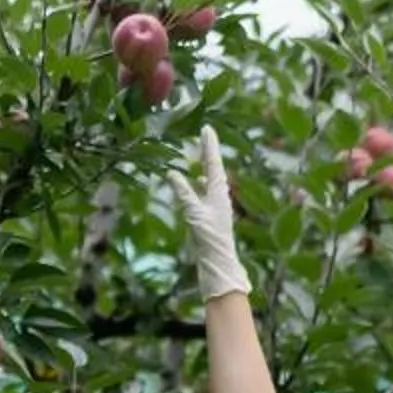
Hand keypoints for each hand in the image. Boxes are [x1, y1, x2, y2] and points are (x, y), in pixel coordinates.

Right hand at [163, 127, 251, 300]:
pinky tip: (195, 187)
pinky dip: (198, 185)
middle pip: (214, 169)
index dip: (209, 146)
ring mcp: (216, 207)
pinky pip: (204, 194)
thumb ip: (184, 193)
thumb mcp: (194, 213)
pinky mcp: (211, 217)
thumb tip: (172, 174)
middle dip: (208, 153)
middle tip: (205, 137)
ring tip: (199, 158)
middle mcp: (220, 197)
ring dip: (204, 169)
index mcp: (219, 192)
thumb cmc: (209, 238)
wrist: (218, 264)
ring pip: (210, 182)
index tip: (207, 128)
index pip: (213, 163)